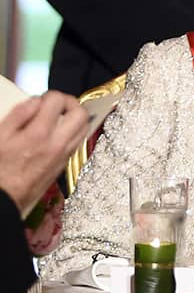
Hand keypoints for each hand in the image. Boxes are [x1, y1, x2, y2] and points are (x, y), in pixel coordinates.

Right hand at [0, 92, 89, 213]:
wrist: (5, 197)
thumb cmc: (0, 168)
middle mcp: (57, 144)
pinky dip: (73, 131)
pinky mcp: (65, 163)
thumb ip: (19, 114)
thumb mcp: (0, 135)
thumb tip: (35, 101)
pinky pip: (79, 141)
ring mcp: (64, 155)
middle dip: (71, 103)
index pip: (58, 102)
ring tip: (58, 116)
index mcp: (38, 134)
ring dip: (75, 117)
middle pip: (81, 113)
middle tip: (57, 104)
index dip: (50, 95)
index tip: (43, 99)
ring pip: (85, 128)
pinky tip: (58, 132)